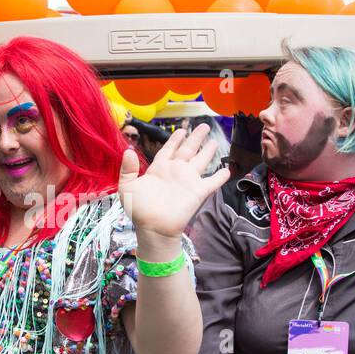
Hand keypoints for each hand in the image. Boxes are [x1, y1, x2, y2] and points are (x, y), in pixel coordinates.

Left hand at [118, 124, 229, 239]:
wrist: (153, 228)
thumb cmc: (139, 210)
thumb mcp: (127, 187)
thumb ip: (127, 169)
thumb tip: (128, 151)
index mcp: (159, 169)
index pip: (169, 150)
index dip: (175, 139)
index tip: (181, 130)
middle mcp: (175, 172)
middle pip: (187, 150)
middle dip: (195, 138)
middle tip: (204, 125)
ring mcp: (187, 181)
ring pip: (200, 161)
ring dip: (207, 151)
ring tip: (214, 140)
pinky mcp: (197, 191)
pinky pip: (212, 182)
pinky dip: (220, 177)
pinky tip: (227, 170)